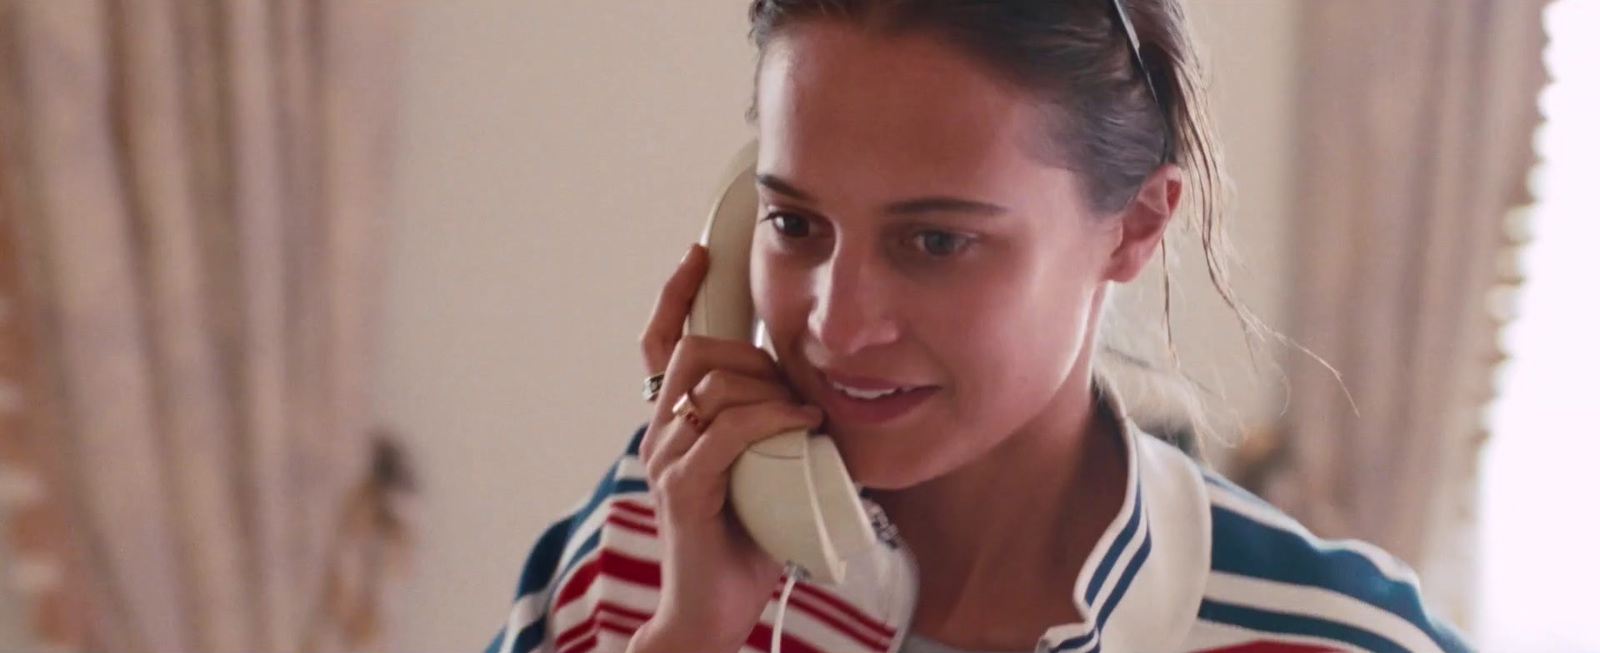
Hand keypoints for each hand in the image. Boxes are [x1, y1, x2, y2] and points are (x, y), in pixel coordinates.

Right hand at [629, 244, 822, 652]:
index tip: (698, 254)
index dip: (675, 295)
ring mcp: (667, 460)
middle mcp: (662, 434)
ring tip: (803, 415)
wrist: (715, 612)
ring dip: (768, 389)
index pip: (661, 343)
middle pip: (694, 351)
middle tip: (791, 387)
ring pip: (712, 385)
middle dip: (751, 351)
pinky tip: (803, 425)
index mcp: (676, 424)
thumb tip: (824, 394)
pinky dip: (770, 419)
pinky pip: (725, 432)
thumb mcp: (766, 469)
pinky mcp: (684, 489)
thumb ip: (776, 429)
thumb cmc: (746, 543)